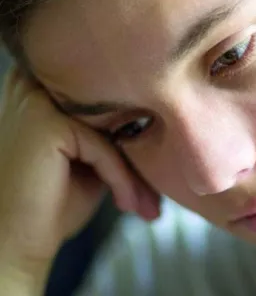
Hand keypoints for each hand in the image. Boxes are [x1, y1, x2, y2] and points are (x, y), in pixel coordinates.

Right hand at [0, 66, 159, 278]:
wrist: (14, 243)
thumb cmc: (51, 204)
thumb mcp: (92, 160)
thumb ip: (115, 132)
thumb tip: (165, 119)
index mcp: (41, 87)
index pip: (109, 102)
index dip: (135, 134)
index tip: (154, 175)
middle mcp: (34, 85)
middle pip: (114, 114)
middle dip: (140, 157)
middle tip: (156, 197)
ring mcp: (38, 101)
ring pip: (113, 132)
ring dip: (135, 173)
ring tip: (147, 206)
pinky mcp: (47, 123)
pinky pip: (105, 148)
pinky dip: (121, 179)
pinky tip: (125, 204)